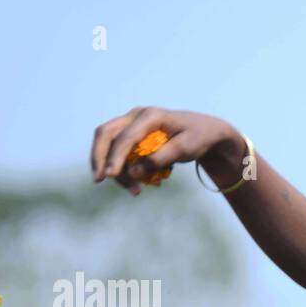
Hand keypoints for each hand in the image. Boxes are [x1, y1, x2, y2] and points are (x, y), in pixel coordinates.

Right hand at [90, 107, 241, 194]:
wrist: (206, 132)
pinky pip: (119, 151)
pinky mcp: (133, 135)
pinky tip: (137, 183)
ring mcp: (132, 124)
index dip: (115, 157)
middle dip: (100, 158)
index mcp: (150, 116)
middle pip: (106, 133)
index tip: (111, 176)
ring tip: (135, 190)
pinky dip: (123, 168)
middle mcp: (136, 116)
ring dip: (114, 167)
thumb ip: (160, 159)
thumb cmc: (198, 137)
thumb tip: (133, 172)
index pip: (125, 136)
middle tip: (99, 180)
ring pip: (110, 143)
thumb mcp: (185, 149)